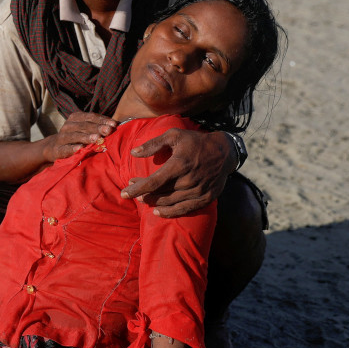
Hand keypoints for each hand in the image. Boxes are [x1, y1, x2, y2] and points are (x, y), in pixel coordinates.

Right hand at [47, 112, 117, 161]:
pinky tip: (80, 148)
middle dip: (97, 128)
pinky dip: (72, 148)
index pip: (90, 117)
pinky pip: (65, 148)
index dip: (102, 120)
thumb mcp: (85, 129)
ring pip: (74, 136)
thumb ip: (97, 126)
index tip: (114, 124)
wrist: (54, 147)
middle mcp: (68, 126)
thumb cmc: (76, 137)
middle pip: (84, 126)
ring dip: (86, 137)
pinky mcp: (57, 149)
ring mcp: (61, 137)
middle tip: (108, 131)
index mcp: (75, 118)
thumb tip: (115, 125)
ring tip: (97, 139)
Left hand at [121, 129, 236, 216]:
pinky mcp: (206, 198)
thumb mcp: (174, 135)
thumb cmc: (195, 142)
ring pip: (170, 202)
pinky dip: (170, 212)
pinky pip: (185, 209)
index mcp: (179, 164)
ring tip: (142, 199)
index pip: (153, 182)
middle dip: (143, 194)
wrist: (224, 152)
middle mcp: (188, 180)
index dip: (137, 189)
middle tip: (132, 192)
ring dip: (154, 202)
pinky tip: (158, 212)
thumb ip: (153, 144)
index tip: (124, 193)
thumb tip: (133, 153)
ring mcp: (198, 191)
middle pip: (160, 193)